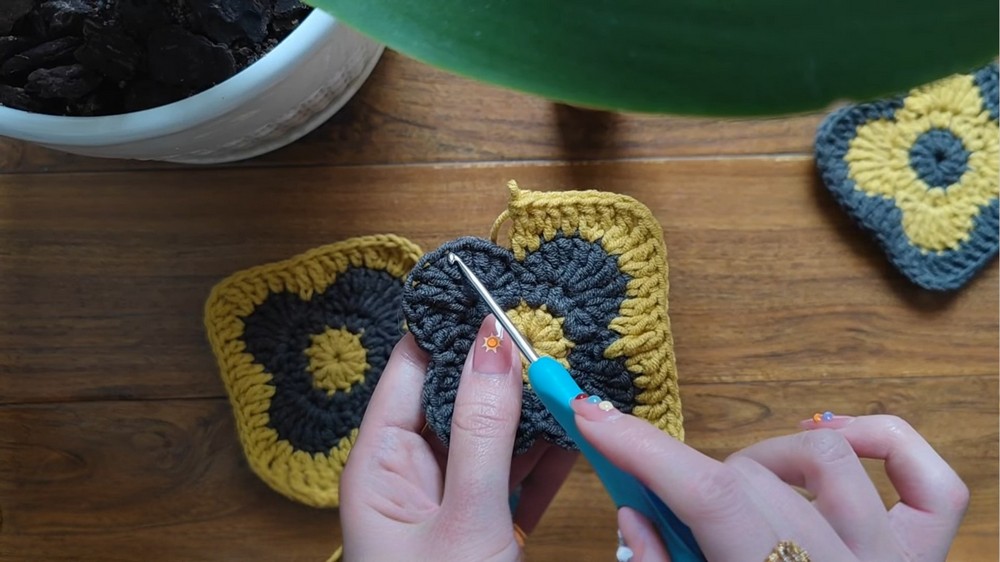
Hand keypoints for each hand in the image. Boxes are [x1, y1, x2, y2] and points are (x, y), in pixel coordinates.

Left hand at [340, 316, 577, 561]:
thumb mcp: (466, 518)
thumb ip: (483, 432)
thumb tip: (494, 342)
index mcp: (381, 465)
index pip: (412, 371)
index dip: (453, 331)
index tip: (501, 294)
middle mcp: (412, 476)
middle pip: (458, 399)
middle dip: (505, 370)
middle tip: (558, 332)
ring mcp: (450, 502)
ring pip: (494, 437)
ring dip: (535, 414)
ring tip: (578, 376)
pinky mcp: (485, 527)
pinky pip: (516, 476)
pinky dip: (546, 459)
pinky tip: (578, 434)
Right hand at [572, 401, 968, 561]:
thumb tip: (635, 512)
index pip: (712, 499)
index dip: (646, 449)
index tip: (594, 414)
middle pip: (753, 482)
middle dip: (688, 478)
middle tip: (661, 503)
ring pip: (826, 459)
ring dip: (764, 459)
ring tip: (739, 489)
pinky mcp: (927, 561)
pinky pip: (928, 480)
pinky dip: (880, 440)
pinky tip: (833, 436)